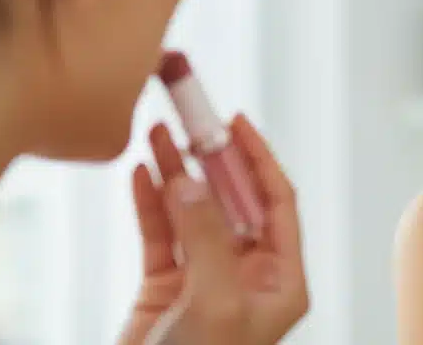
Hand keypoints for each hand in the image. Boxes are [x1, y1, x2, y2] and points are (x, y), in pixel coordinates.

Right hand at [118, 115, 308, 344]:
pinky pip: (161, 234)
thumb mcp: (215, 302)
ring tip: (157, 134)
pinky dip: (150, 203)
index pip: (278, 204)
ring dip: (175, 173)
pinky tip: (141, 173)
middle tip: (188, 120)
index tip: (235, 123)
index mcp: (281, 281)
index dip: (258, 159)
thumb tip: (193, 183)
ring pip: (193, 212)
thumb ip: (207, 238)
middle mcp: (248, 276)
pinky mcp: (166, 289)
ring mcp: (206, 280)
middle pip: (233, 200)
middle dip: (211, 160)